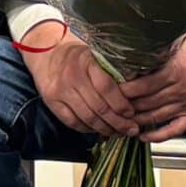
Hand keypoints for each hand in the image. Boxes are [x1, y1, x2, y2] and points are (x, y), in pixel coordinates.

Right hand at [21, 24, 140, 136]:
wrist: (47, 54)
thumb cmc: (78, 57)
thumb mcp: (96, 56)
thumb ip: (113, 71)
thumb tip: (138, 92)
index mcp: (87, 61)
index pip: (106, 87)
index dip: (121, 103)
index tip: (132, 113)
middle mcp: (73, 75)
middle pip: (99, 107)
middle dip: (118, 122)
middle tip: (131, 129)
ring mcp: (61, 90)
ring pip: (87, 118)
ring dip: (105, 129)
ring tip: (118, 133)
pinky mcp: (52, 102)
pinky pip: (73, 122)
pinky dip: (88, 130)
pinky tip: (99, 130)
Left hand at [122, 17, 185, 142]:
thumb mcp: (175, 42)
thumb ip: (155, 52)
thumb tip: (128, 58)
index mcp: (176, 70)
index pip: (143, 86)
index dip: (124, 91)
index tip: (110, 90)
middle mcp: (182, 89)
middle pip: (147, 103)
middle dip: (126, 106)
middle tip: (109, 107)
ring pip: (156, 117)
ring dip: (136, 121)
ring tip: (119, 121)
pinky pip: (174, 129)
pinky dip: (157, 136)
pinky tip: (142, 136)